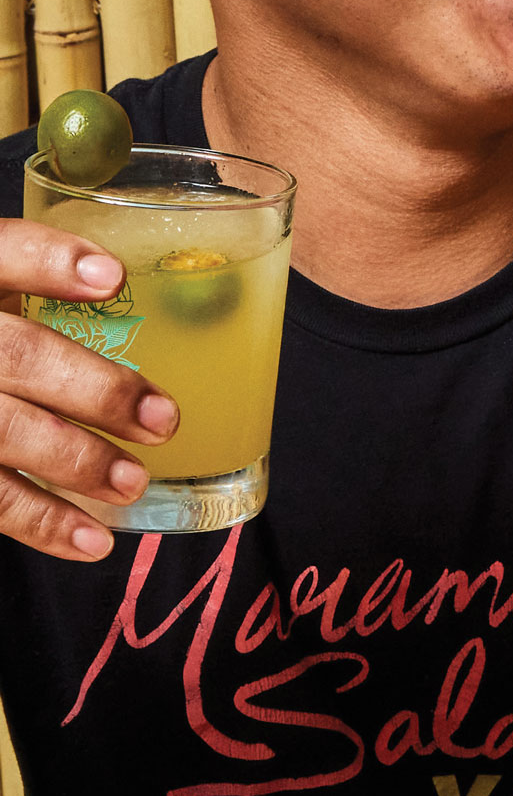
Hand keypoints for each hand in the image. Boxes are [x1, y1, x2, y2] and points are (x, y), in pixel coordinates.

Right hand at [0, 220, 178, 560]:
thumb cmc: (5, 346)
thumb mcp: (11, 306)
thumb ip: (61, 302)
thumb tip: (208, 307)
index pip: (2, 255)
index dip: (49, 262)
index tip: (113, 276)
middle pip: (17, 356)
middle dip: (96, 390)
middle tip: (165, 421)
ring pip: (3, 430)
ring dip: (76, 461)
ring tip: (134, 482)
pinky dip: (46, 524)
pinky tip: (94, 541)